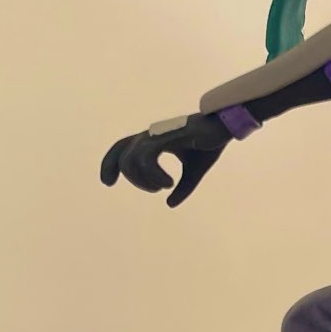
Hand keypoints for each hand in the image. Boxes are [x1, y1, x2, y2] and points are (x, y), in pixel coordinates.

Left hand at [99, 111, 230, 207]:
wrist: (223, 127)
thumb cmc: (208, 144)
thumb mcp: (194, 172)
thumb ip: (182, 188)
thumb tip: (170, 203)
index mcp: (152, 140)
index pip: (121, 148)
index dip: (109, 164)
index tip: (107, 183)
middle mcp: (150, 135)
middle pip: (122, 156)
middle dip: (131, 178)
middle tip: (154, 190)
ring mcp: (156, 135)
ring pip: (132, 159)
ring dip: (144, 179)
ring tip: (164, 186)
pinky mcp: (164, 136)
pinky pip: (146, 158)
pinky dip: (154, 175)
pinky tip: (169, 183)